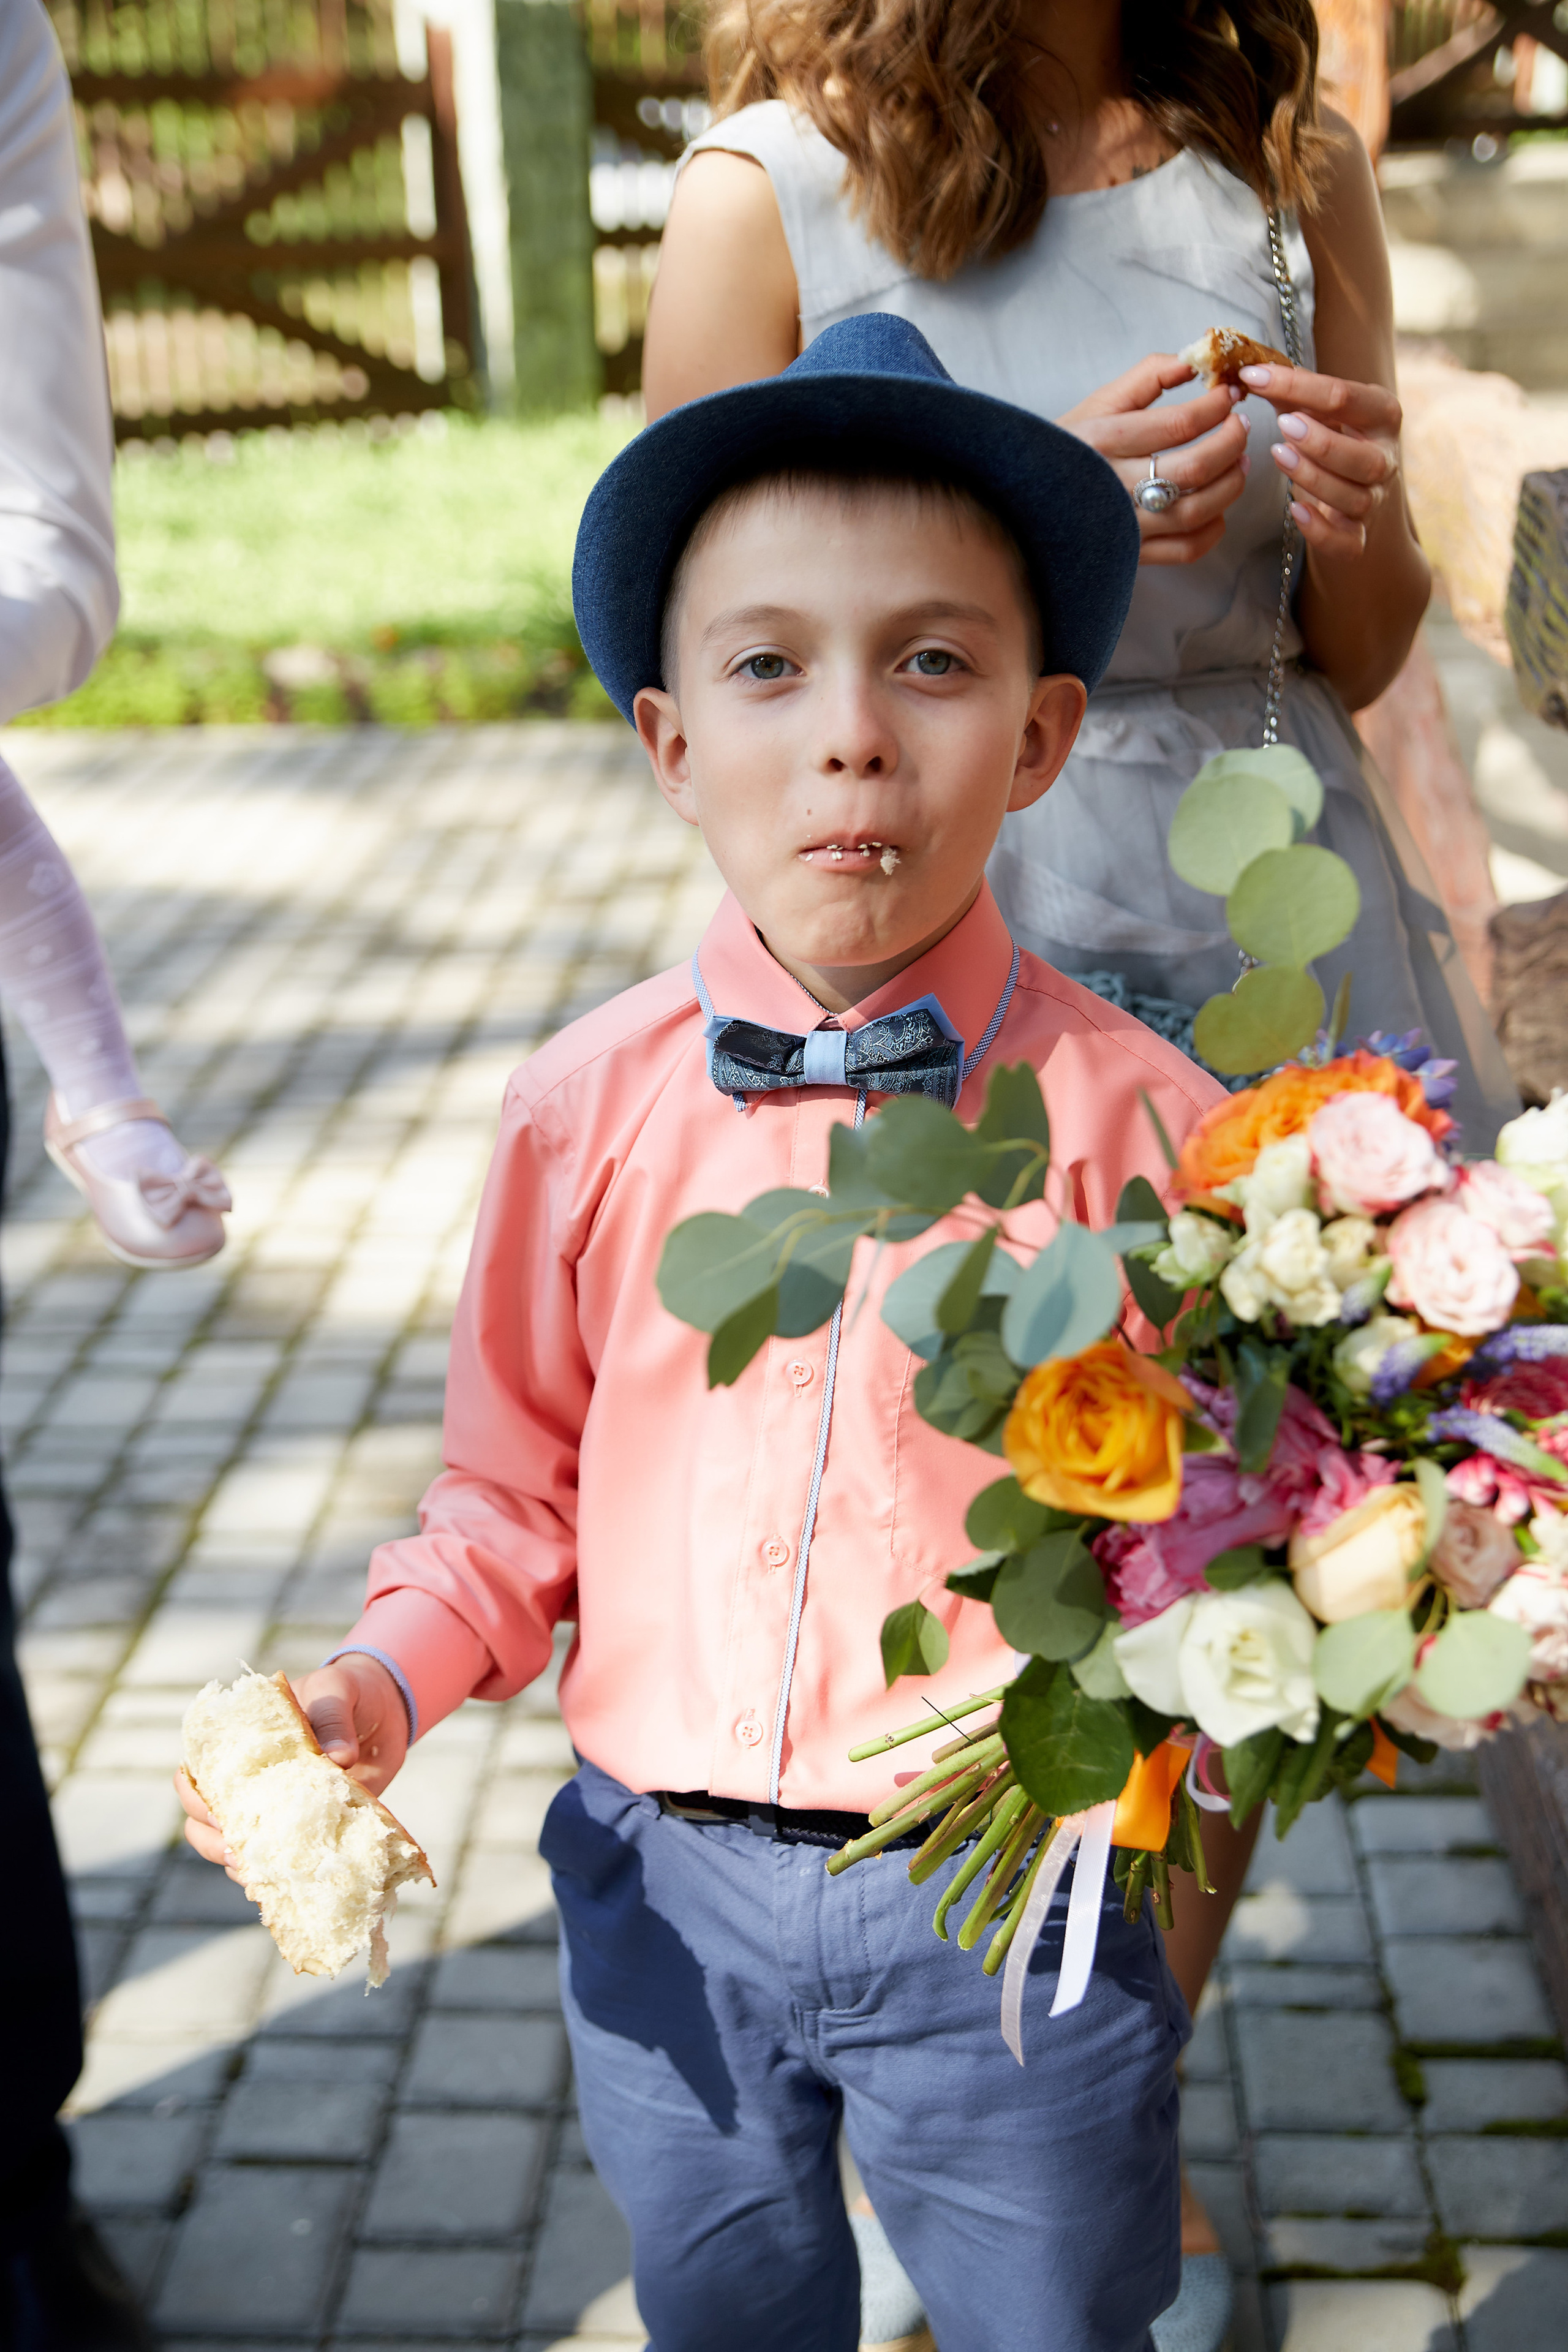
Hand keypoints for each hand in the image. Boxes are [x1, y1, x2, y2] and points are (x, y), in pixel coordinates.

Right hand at [175, 1655, 410, 1874]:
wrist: (385, 1710)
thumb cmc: (347, 1691)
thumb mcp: (337, 1691)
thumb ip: (333, 1719)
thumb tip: (339, 1759)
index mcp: (244, 1741)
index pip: (201, 1771)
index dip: (195, 1794)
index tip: (214, 1810)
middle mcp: (250, 1778)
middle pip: (205, 1816)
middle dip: (211, 1835)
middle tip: (235, 1847)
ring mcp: (274, 1807)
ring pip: (232, 1843)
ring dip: (235, 1861)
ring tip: (253, 1872)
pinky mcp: (305, 1828)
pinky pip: (277, 1857)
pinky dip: (274, 1873)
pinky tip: (281, 1884)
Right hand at [1056, 355, 1249, 566]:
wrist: (1029, 499)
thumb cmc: (1068, 447)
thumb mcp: (1099, 403)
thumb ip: (1147, 376)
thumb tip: (1193, 361)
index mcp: (1105, 440)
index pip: (1179, 423)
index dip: (1217, 406)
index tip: (1230, 396)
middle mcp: (1115, 486)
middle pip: (1195, 467)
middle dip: (1231, 442)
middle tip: (1240, 426)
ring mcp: (1125, 526)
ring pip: (1197, 510)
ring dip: (1231, 484)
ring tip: (1239, 462)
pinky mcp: (1132, 554)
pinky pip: (1186, 549)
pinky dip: (1213, 529)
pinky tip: (1217, 507)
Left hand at [1238, 361, 1400, 558]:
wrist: (1352, 496)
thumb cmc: (1331, 439)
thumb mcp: (1316, 410)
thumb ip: (1290, 391)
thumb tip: (1247, 367)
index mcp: (1381, 414)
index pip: (1344, 397)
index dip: (1297, 385)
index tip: (1253, 376)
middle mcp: (1385, 458)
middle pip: (1361, 456)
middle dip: (1321, 442)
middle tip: (1282, 426)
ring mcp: (1375, 500)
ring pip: (1352, 495)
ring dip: (1313, 476)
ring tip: (1279, 456)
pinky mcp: (1358, 537)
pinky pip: (1345, 539)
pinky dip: (1319, 528)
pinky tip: (1295, 509)